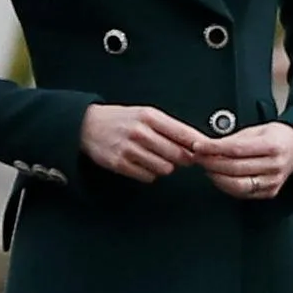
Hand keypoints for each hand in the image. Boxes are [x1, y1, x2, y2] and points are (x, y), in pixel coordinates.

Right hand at [77, 103, 205, 183]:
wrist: (88, 125)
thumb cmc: (121, 119)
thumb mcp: (146, 115)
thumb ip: (170, 128)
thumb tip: (196, 143)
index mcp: (150, 116)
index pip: (183, 133)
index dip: (198, 145)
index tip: (205, 151)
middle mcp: (140, 132)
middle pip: (177, 155)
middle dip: (183, 158)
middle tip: (181, 157)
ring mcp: (129, 149)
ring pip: (164, 168)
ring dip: (165, 166)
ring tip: (155, 157)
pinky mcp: (120, 164)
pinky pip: (148, 177)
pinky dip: (149, 173)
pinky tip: (142, 163)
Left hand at [196, 123, 292, 200]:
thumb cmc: (274, 137)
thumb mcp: (256, 130)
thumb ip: (233, 140)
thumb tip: (207, 147)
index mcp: (272, 145)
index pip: (236, 149)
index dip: (213, 149)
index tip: (198, 146)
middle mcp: (275, 165)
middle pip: (235, 168)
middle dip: (211, 163)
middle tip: (197, 157)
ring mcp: (273, 182)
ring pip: (237, 185)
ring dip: (216, 177)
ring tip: (206, 167)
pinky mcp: (270, 192)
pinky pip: (243, 193)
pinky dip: (226, 186)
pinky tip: (218, 177)